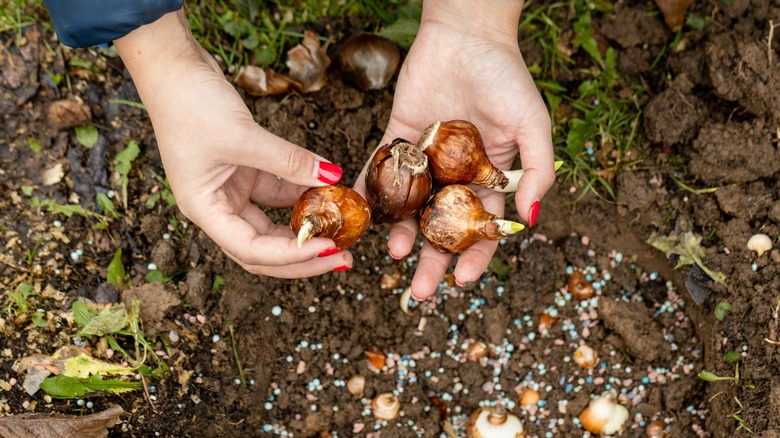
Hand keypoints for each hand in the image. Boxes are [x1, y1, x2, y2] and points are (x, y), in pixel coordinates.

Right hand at [114, 10, 351, 276]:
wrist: (172, 67)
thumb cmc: (190, 103)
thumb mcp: (244, 136)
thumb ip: (289, 161)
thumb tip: (333, 177)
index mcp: (204, 210)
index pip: (251, 250)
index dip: (292, 255)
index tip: (328, 247)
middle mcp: (216, 208)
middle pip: (263, 249)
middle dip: (303, 257)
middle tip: (344, 258)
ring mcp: (229, 191)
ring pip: (272, 224)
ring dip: (305, 228)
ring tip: (342, 230)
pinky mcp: (243, 172)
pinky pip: (276, 193)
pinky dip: (300, 195)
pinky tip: (327, 192)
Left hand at [355, 0, 554, 299]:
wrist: (467, 33)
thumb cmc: (507, 78)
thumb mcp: (534, 126)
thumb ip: (537, 172)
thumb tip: (527, 221)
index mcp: (490, 176)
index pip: (482, 226)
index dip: (475, 256)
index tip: (462, 282)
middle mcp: (455, 173)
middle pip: (442, 226)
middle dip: (433, 258)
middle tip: (419, 289)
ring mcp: (425, 157)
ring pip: (411, 205)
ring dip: (402, 232)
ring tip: (395, 252)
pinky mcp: (398, 135)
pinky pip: (382, 166)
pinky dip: (372, 189)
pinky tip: (365, 214)